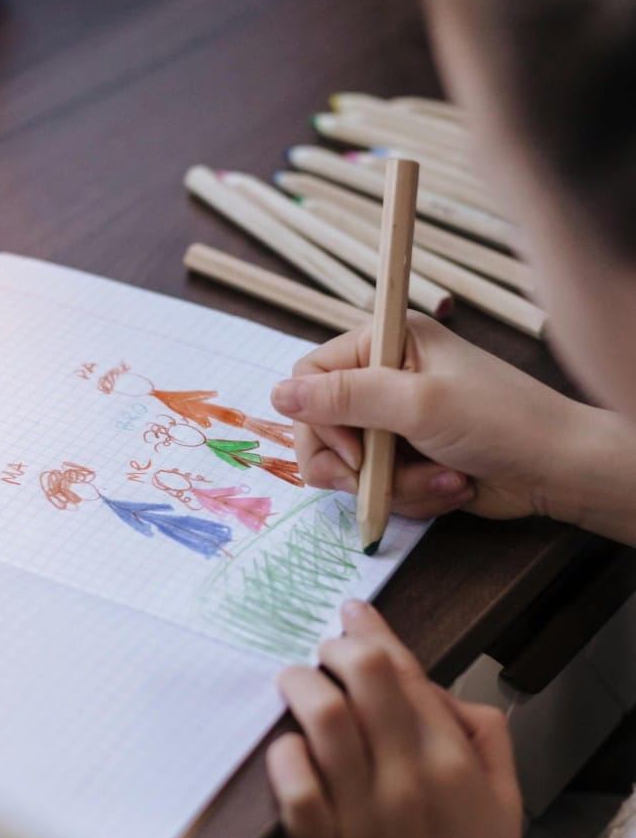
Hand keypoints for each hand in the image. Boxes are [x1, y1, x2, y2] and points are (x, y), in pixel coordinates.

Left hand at [267, 601, 521, 837]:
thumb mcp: (504, 809)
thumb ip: (487, 738)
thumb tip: (443, 687)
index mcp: (452, 763)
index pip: (406, 671)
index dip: (372, 631)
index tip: (352, 612)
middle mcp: (410, 782)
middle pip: (364, 676)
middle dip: (334, 650)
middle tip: (322, 654)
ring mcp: (365, 818)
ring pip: (325, 717)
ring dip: (300, 686)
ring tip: (293, 685)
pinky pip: (294, 785)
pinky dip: (283, 756)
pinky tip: (285, 750)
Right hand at [270, 312, 591, 520]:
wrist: (560, 471)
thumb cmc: (501, 422)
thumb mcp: (417, 404)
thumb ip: (344, 398)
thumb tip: (277, 394)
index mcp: (386, 343)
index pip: (311, 374)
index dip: (318, 417)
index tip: (352, 449)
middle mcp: (384, 378)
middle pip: (320, 425)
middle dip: (352, 462)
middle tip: (374, 478)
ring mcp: (395, 422)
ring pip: (348, 465)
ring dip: (390, 483)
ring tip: (437, 479)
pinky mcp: (406, 459)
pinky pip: (377, 486)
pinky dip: (409, 494)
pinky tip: (450, 486)